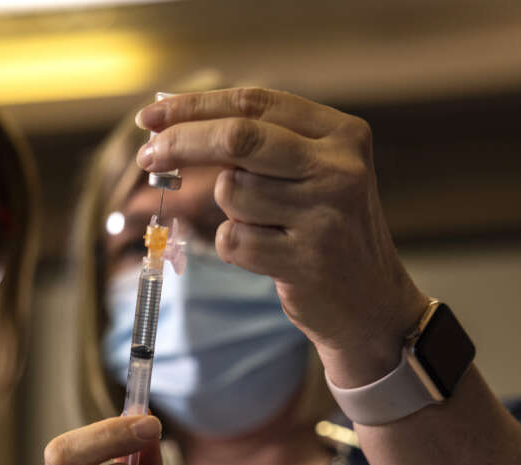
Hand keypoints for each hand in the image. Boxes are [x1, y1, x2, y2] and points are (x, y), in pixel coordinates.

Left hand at [135, 88, 430, 387]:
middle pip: (238, 139)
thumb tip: (171, 121)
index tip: (151, 116)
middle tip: (148, 156)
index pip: (255, 103)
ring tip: (266, 227)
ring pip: (231, 193)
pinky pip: (234, 240)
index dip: (195, 106)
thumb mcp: (314, 172)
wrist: (371, 303)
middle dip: (182, 143)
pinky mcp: (306, 260)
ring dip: (230, 211)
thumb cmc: (327, 229)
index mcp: (342, 135)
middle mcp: (339, 169)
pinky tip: (270, 256)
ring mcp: (324, 215)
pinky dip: (236, 247)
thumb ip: (260, 143)